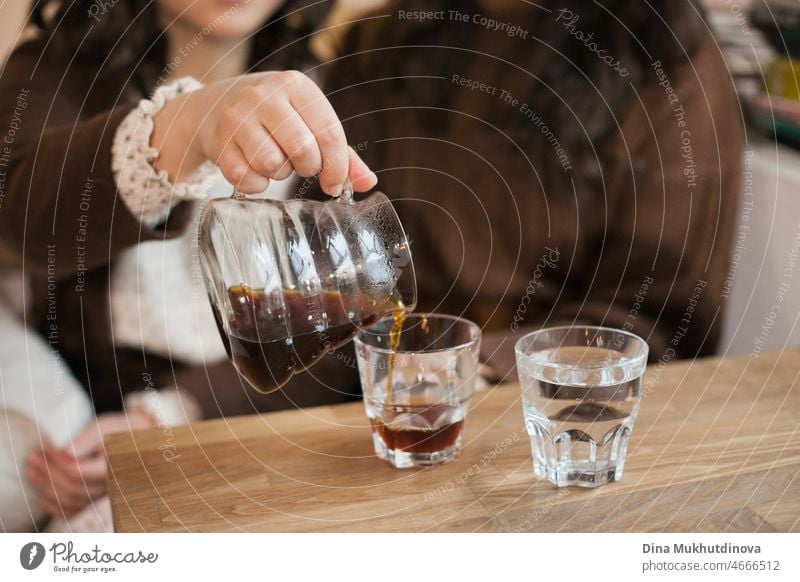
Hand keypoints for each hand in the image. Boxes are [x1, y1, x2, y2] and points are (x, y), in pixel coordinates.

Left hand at [24, 411, 154, 518]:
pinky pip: (77, 511)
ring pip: (71, 500)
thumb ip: (87, 439)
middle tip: (31, 457)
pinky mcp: (99, 498)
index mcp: (115, 467)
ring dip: (47, 488)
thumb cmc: (122, 430)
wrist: (141, 439)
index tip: (45, 445)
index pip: (78, 471)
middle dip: (48, 473)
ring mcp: (105, 495)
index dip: (57, 460)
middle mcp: (111, 486)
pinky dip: (58, 508)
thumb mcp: (106, 427)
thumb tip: (65, 451)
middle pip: (72, 487)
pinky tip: (43, 500)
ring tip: (31, 472)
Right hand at [153, 70, 376, 195]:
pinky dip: (256, 185)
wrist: (214, 106)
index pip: (329, 133)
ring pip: (272, 164)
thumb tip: (368, 183)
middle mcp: (265, 95)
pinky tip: (254, 169)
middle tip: (300, 165)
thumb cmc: (275, 118)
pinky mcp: (218, 141)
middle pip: (302, 149)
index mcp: (297, 86)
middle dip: (307, 168)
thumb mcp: (309, 122)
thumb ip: (341, 153)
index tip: (334, 183)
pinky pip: (246, 179)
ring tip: (275, 160)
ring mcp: (237, 116)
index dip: (337, 167)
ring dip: (279, 174)